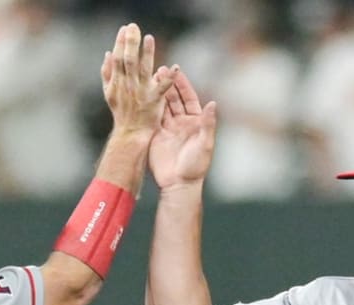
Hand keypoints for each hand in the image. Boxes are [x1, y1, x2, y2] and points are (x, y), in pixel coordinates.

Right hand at [101, 23, 174, 140]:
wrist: (130, 135)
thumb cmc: (121, 114)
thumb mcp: (109, 93)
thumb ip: (107, 74)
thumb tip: (107, 54)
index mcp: (118, 82)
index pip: (118, 58)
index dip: (120, 42)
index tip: (124, 28)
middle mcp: (128, 85)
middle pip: (128, 61)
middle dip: (130, 43)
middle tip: (133, 27)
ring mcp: (141, 93)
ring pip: (143, 70)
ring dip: (146, 54)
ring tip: (149, 38)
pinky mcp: (154, 101)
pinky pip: (163, 88)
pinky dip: (169, 78)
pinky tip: (175, 67)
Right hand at [149, 69, 216, 188]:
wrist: (179, 184)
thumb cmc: (196, 166)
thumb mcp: (205, 144)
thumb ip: (207, 124)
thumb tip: (213, 103)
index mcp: (194, 122)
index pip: (188, 98)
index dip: (182, 84)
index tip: (176, 71)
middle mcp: (180, 122)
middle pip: (173, 99)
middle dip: (167, 84)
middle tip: (159, 70)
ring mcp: (167, 129)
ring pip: (161, 106)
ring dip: (156, 93)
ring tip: (148, 78)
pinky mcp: (155, 136)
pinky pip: (151, 118)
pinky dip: (147, 107)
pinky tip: (141, 95)